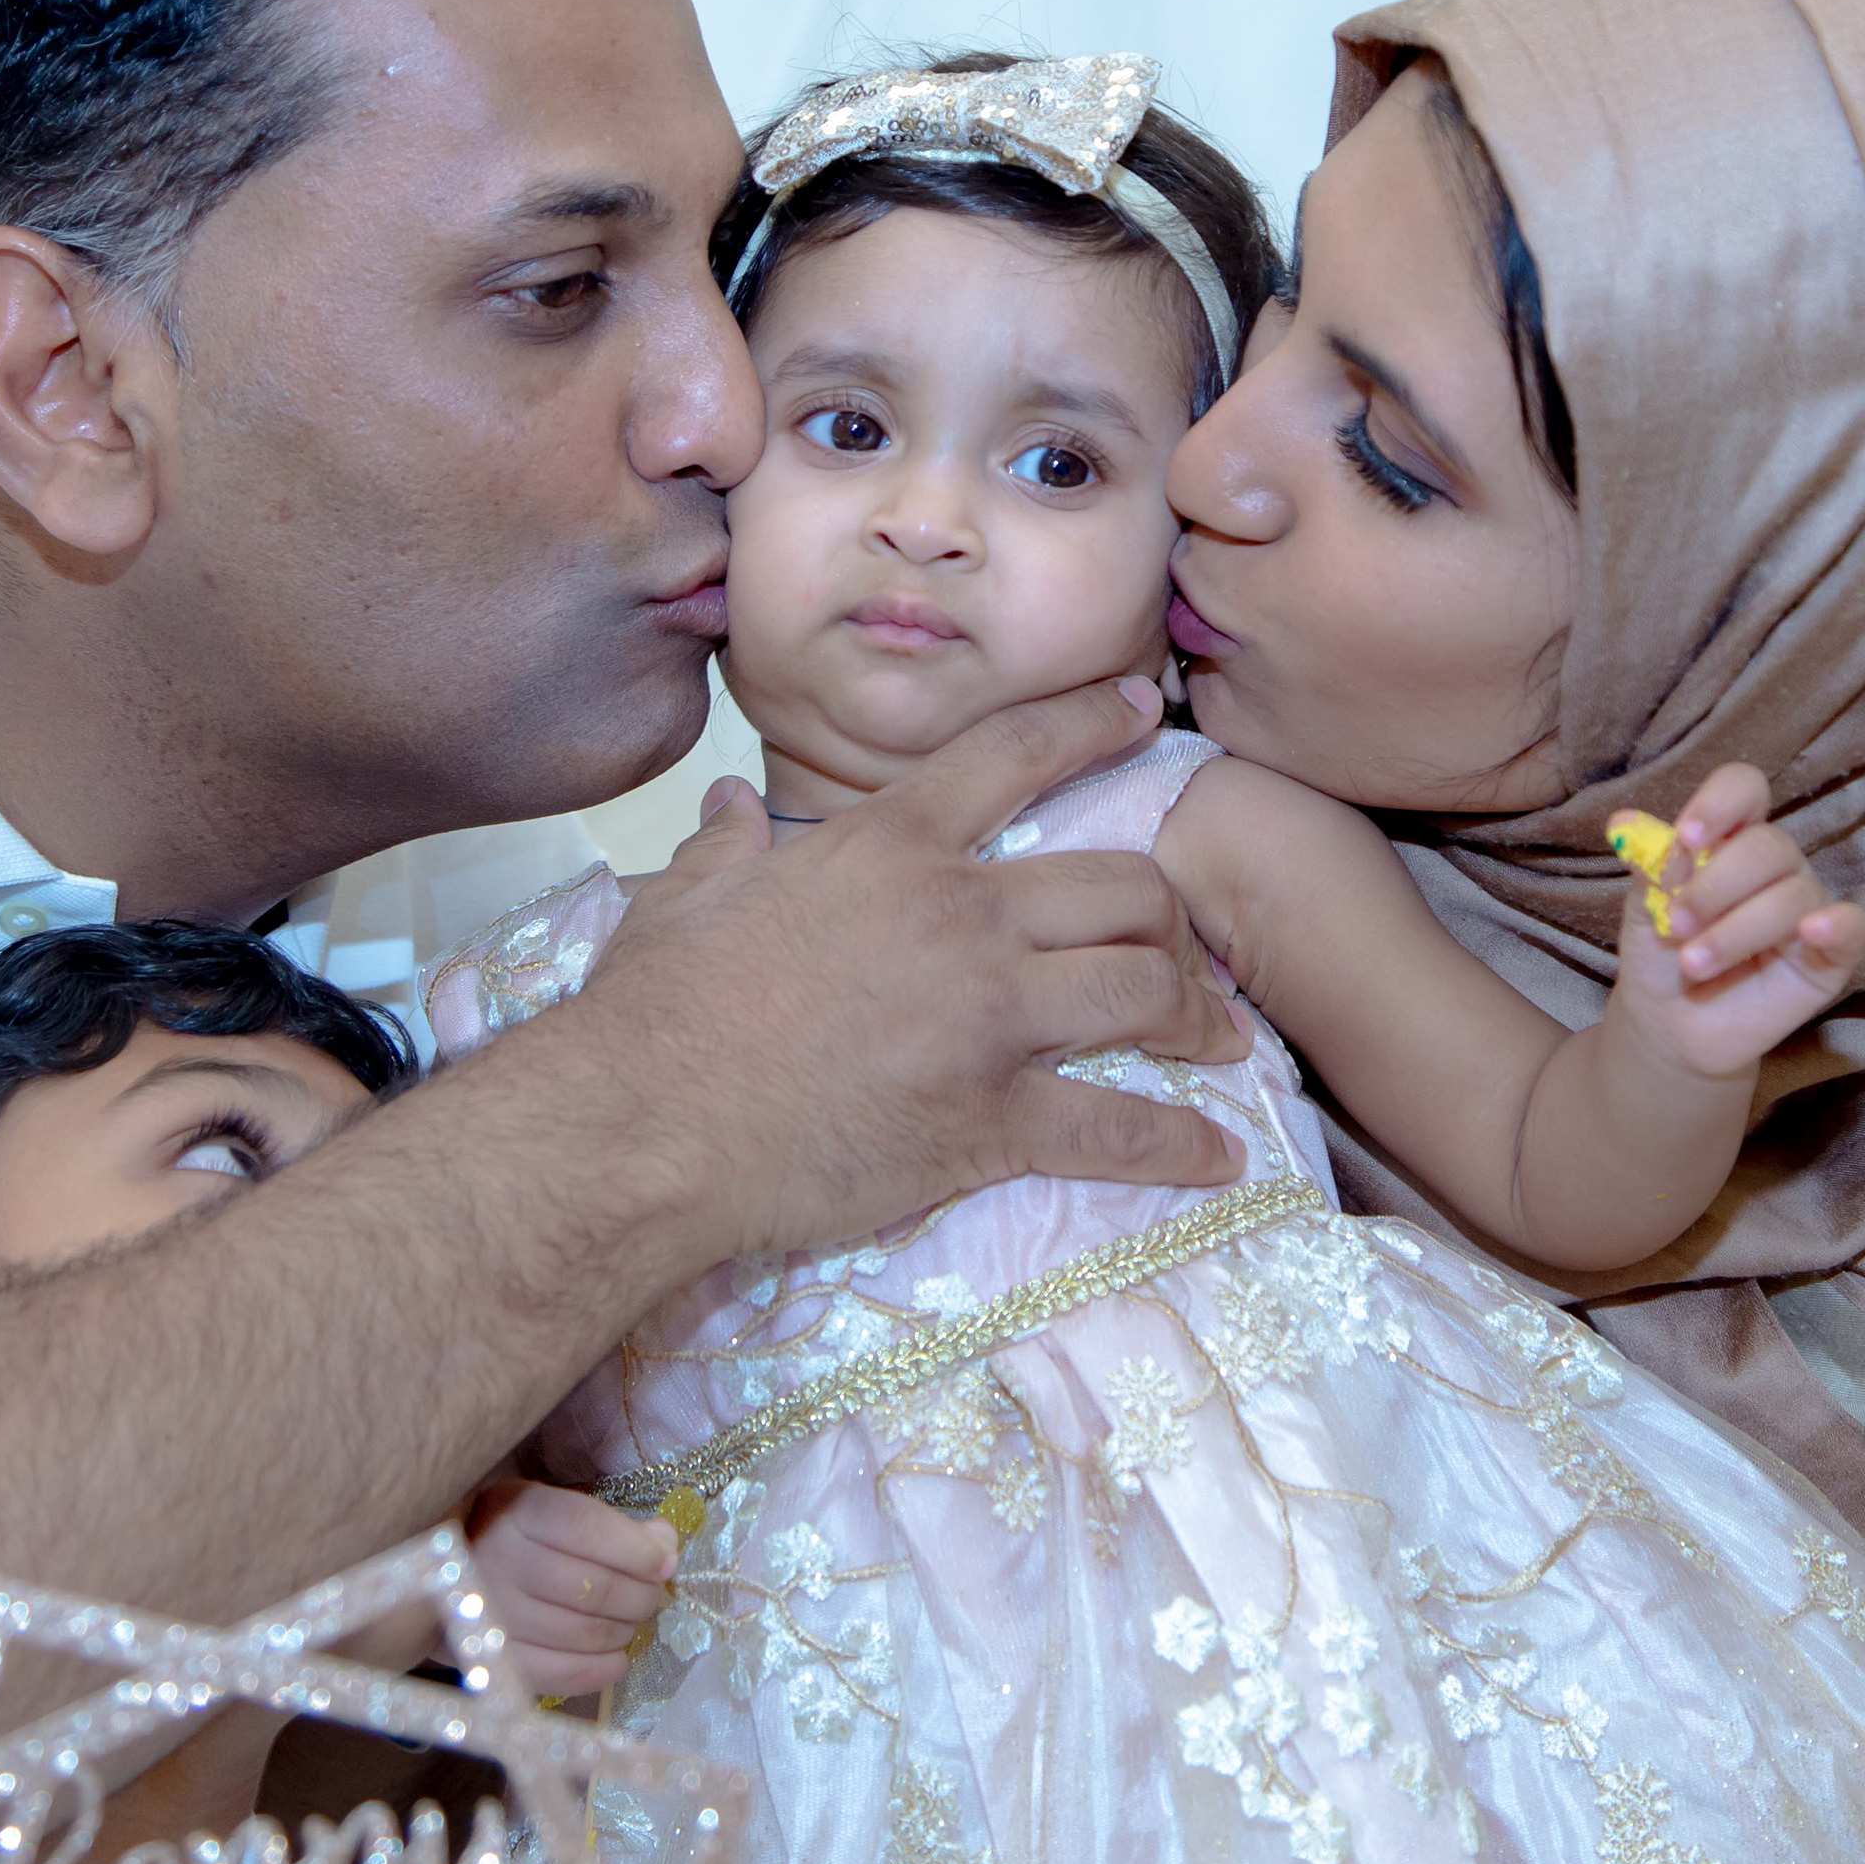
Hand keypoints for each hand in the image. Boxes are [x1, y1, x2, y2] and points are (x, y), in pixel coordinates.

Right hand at [465, 1479, 677, 1700]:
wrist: (448, 1578)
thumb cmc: (519, 1536)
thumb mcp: (556, 1509)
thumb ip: (611, 1525)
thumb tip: (664, 1544)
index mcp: (517, 1511)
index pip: (584, 1528)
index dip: (635, 1549)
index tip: (666, 1563)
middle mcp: (497, 1561)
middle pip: (592, 1588)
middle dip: (641, 1595)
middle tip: (653, 1594)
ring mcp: (491, 1616)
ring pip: (582, 1633)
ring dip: (624, 1631)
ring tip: (630, 1621)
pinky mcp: (494, 1662)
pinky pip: (560, 1674)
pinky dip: (601, 1670)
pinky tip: (616, 1657)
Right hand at [561, 675, 1244, 1259]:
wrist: (642, 1124)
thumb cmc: (655, 1008)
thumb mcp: (684, 898)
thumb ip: (727, 846)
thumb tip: (729, 807)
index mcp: (891, 848)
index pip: (1017, 755)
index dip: (1092, 723)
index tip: (1141, 709)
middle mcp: (960, 918)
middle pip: (1124, 886)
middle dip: (1172, 915)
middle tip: (1182, 946)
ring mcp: (985, 1022)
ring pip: (1144, 990)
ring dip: (1197, 1014)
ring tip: (1223, 1038)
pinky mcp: (987, 1123)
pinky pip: (1115, 1129)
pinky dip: (1178, 1144)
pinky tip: (1218, 1154)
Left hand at [1609, 764, 1864, 1080]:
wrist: (1671, 1026)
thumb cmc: (1660, 957)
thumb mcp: (1644, 912)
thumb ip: (1650, 870)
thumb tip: (1625, 825)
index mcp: (1731, 839)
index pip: (1744, 790)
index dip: (1720, 803)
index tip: (1687, 837)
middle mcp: (1776, 865)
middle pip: (1768, 845)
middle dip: (1715, 886)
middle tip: (1675, 925)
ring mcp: (1806, 907)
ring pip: (1792, 894)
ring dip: (1736, 930)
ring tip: (1692, 964)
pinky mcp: (1831, 954)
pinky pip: (1854, 927)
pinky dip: (1837, 924)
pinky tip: (1811, 931)